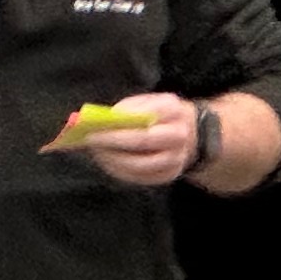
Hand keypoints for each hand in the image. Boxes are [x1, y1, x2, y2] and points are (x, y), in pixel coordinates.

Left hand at [68, 92, 203, 189]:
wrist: (190, 132)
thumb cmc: (158, 115)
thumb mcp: (147, 102)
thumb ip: (127, 109)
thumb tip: (101, 122)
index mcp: (173, 110)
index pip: (143, 117)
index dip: (117, 124)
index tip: (93, 126)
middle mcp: (180, 135)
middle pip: (142, 141)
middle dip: (112, 142)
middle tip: (90, 140)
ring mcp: (177, 158)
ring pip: (140, 164)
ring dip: (113, 160)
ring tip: (97, 153)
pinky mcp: (170, 174)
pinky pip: (141, 177)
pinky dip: (120, 171)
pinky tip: (108, 162)